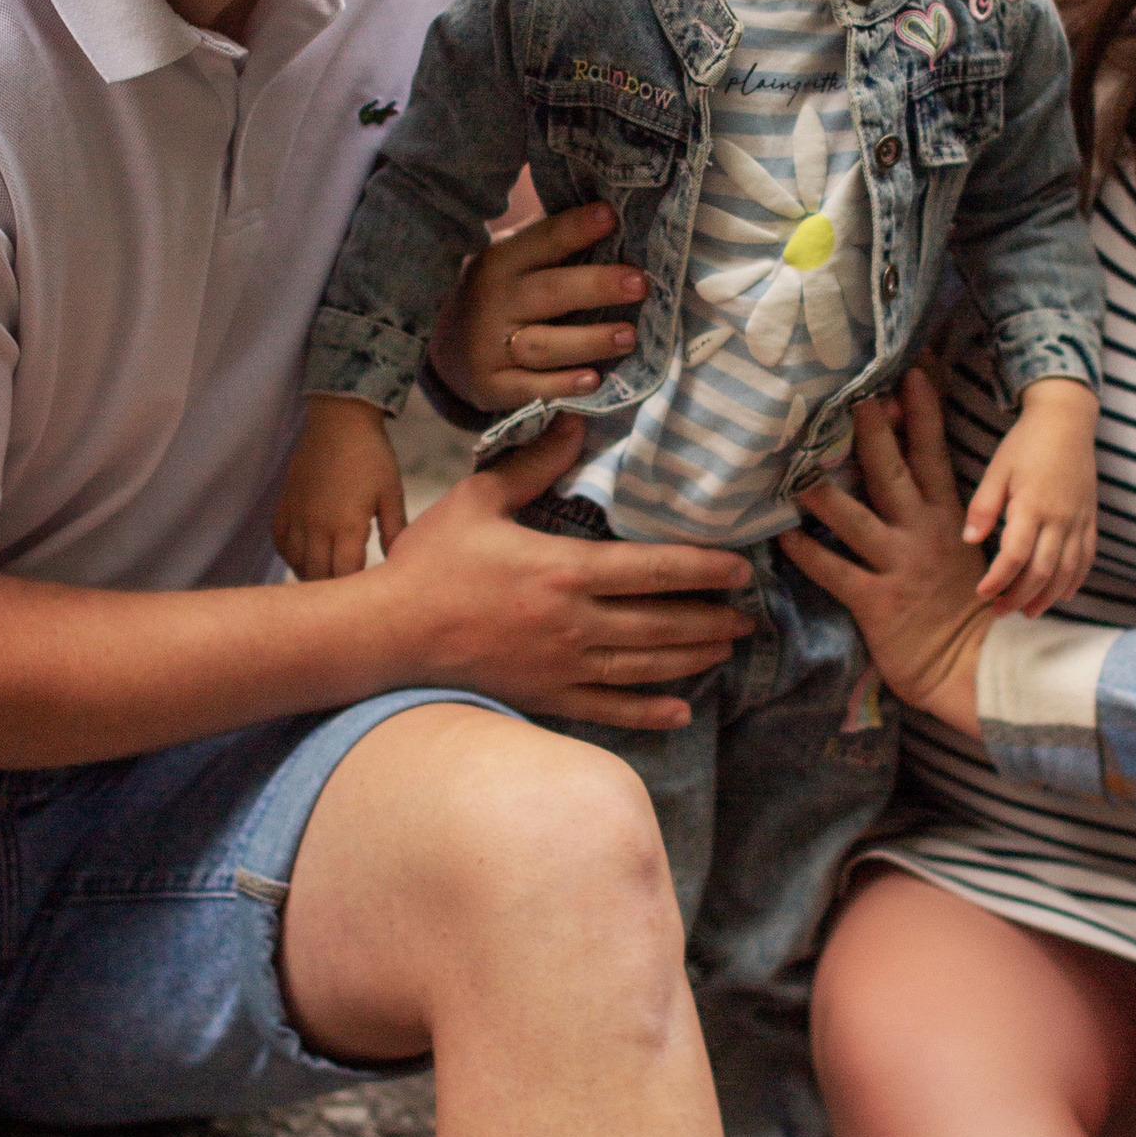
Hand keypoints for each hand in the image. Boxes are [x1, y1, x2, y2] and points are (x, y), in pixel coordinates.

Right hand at [274, 397, 408, 578]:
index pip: (344, 575)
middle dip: (332, 589)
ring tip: (326, 580)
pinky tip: (303, 557)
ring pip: (296, 561)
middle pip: (317, 574)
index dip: (353, 591)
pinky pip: (280, 540)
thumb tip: (397, 560)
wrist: (339, 420)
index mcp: (347, 525)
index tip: (364, 595)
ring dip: (310, 574)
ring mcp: (297, 514)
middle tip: (346, 595)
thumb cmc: (371, 455)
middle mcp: (317, 525)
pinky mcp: (285, 503)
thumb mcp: (391, 493)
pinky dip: (290, 555)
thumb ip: (395, 530)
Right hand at [373, 415, 751, 727]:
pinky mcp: (543, 698)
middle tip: (749, 615)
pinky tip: (680, 711)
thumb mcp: (477, 500)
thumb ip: (533, 465)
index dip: (704, 569)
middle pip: (662, 624)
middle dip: (711, 619)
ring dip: (692, 659)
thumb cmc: (429, 564)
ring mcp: (561, 668)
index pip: (654, 569)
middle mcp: (574, 625)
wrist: (387, 634)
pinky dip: (648, 712)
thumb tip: (573, 424)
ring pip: (645, 667)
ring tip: (725, 649)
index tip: (740, 569)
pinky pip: (608, 710)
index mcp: (564, 571)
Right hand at [433, 200, 647, 415]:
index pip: (541, 241)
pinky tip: (592, 379)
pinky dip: (562, 384)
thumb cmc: (499, 296)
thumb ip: (550, 248)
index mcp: (500, 263)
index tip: (611, 216)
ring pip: (544, 345)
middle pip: (548, 292)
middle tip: (639, 284)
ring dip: (590, 341)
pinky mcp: (493, 387)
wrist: (443, 349)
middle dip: (596, 286)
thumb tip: (614, 222)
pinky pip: (531, 388)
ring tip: (628, 336)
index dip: (575, 228)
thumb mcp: (511, 264)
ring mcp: (489, 348)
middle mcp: (493, 302)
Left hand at [782, 371, 993, 739]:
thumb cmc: (971, 607)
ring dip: (823, 491)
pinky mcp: (876, 601)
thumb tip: (912, 474)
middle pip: (893, 470)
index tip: (910, 373)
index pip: (934, 453)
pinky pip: (834, 571)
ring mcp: (899, 565)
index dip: (923, 411)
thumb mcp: (964, 550)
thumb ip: (937, 512)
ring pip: (855, 517)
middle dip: (871, 431)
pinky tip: (781, 535)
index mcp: (950, 517)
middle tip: (850, 395)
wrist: (979, 665)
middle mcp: (922, 533)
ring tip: (794, 466)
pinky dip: (806, 553)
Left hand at [961, 377, 1098, 617]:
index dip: (999, 580)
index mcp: (1032, 505)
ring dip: (1049, 596)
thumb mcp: (998, 469)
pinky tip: (1064, 594)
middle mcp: (1059, 517)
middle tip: (1000, 613)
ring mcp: (1078, 519)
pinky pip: (1087, 556)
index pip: (1015, 555)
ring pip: (1067, 570)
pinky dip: (1076, 579)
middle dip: (1020, 597)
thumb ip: (984, 505)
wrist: (1067, 420)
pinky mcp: (1090, 517)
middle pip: (1042, 571)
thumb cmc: (1026, 443)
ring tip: (1029, 612)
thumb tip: (970, 540)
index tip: (983, 594)